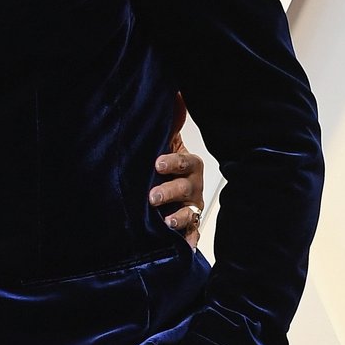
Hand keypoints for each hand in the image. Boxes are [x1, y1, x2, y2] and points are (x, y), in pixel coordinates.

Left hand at [149, 131, 204, 245]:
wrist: (161, 186)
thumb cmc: (161, 163)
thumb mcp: (164, 140)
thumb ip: (170, 121)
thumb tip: (177, 93)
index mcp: (188, 165)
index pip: (184, 162)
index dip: (172, 162)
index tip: (157, 164)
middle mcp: (193, 187)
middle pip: (186, 189)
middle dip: (169, 192)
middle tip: (151, 197)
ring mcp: (191, 208)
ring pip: (189, 214)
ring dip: (178, 219)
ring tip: (165, 224)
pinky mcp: (188, 227)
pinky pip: (191, 236)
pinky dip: (188, 243)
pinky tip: (183, 250)